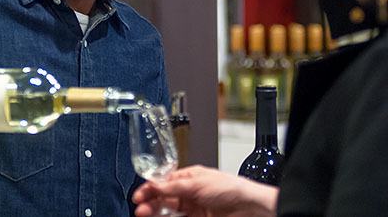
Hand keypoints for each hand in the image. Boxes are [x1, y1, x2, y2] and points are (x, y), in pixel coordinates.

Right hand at [132, 165, 277, 216]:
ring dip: (155, 212)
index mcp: (189, 177)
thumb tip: (154, 185)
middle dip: (150, 202)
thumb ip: (173, 187)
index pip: (164, 182)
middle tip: (140, 208)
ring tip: (144, 215)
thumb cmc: (231, 188)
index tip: (139, 195)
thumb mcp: (197, 183)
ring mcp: (193, 208)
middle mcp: (190, 192)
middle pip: (164, 198)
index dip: (150, 188)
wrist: (250, 208)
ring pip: (168, 211)